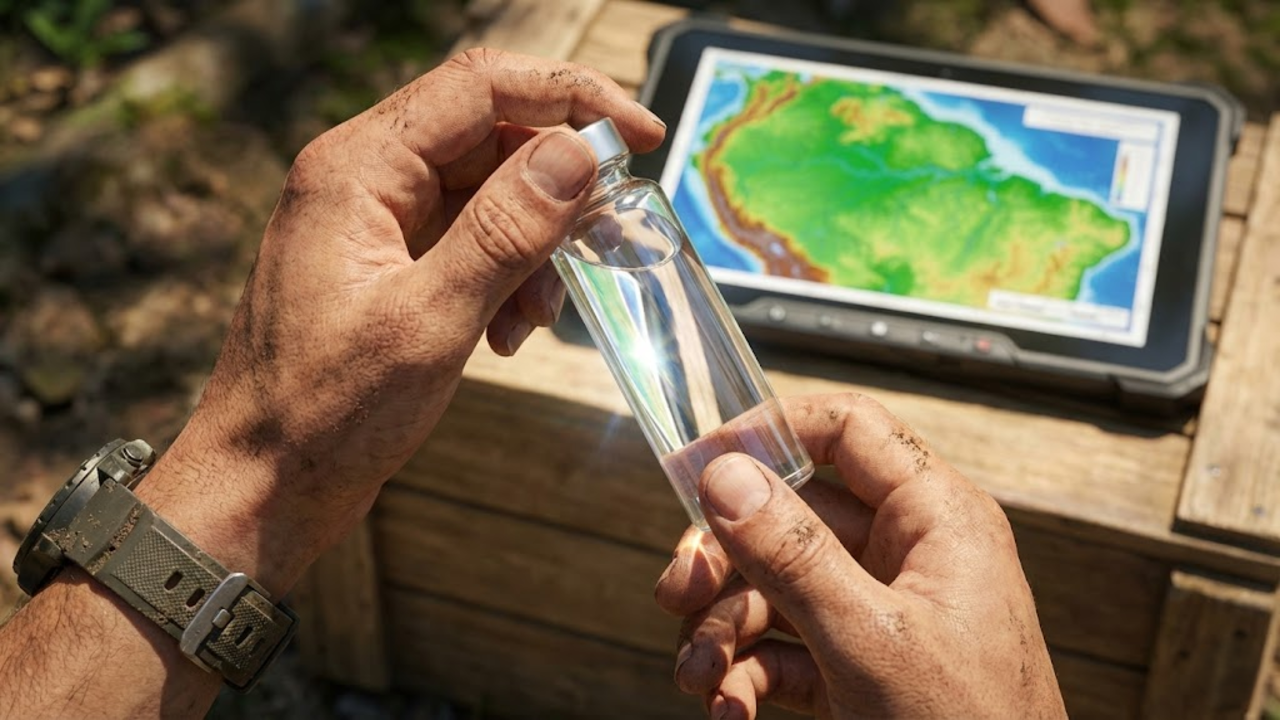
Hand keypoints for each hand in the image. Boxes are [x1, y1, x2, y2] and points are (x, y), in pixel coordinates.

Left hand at [137, 49, 664, 593]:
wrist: (263, 485)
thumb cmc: (323, 413)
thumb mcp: (429, 322)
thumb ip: (504, 232)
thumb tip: (576, 154)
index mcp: (356, 169)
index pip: (480, 86)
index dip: (571, 95)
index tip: (641, 132)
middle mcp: (362, 179)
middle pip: (490, 135)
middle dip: (557, 186)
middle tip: (607, 237)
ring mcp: (374, 221)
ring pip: (489, 191)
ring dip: (535, 244)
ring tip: (536, 318)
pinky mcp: (388, 264)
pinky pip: (470, 239)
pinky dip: (507, 276)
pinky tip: (507, 334)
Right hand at [654, 394, 1065, 718]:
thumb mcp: (870, 641)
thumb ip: (795, 554)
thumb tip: (726, 474)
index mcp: (936, 520)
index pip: (847, 431)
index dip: (769, 434)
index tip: (697, 464)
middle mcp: (908, 556)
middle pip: (790, 516)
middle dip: (724, 558)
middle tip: (676, 591)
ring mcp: (880, 615)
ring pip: (775, 587)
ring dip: (723, 630)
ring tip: (699, 677)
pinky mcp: (857, 670)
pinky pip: (783, 648)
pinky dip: (745, 676)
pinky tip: (729, 708)